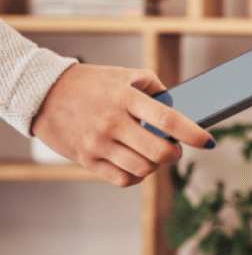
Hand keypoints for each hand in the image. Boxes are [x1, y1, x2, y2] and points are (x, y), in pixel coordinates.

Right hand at [30, 63, 214, 187]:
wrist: (40, 94)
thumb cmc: (86, 83)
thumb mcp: (121, 74)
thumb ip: (152, 85)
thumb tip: (177, 103)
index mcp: (125, 98)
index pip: (168, 120)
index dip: (193, 134)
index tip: (208, 142)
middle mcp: (113, 122)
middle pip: (159, 151)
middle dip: (175, 154)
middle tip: (175, 149)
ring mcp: (98, 143)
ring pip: (143, 168)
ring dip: (156, 165)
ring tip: (153, 155)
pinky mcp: (86, 159)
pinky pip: (122, 180)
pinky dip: (137, 176)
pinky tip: (137, 165)